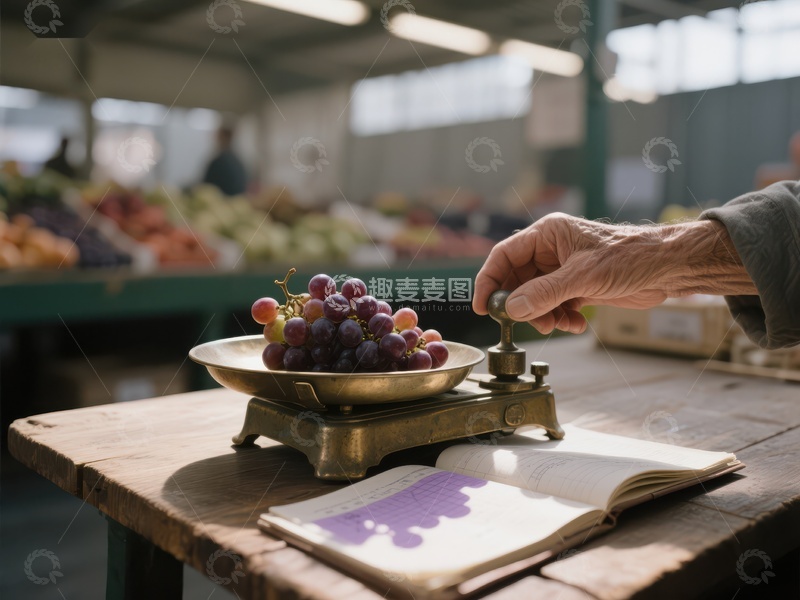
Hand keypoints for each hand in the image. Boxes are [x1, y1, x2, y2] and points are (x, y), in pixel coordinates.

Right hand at [473, 212, 750, 334]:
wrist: (666, 269)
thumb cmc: (631, 257)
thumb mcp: (584, 276)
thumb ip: (545, 293)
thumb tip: (512, 308)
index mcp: (547, 235)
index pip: (504, 255)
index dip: (489, 281)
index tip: (483, 307)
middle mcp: (551, 251)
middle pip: (516, 280)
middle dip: (520, 305)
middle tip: (526, 322)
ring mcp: (563, 270)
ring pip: (534, 297)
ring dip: (541, 315)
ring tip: (556, 324)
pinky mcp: (576, 287)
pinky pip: (553, 306)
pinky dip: (558, 318)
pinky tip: (574, 323)